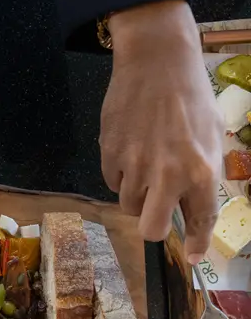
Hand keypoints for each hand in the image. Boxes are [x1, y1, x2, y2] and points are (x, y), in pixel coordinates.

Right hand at [101, 0, 223, 263]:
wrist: (156, 61)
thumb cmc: (191, 96)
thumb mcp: (209, 136)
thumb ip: (202, 175)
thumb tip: (189, 208)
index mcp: (200, 170)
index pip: (200, 220)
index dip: (198, 243)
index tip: (195, 257)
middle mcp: (167, 175)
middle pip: (150, 230)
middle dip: (153, 229)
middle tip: (155, 217)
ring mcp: (134, 167)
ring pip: (128, 205)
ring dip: (136, 194)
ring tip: (144, 165)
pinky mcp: (109, 156)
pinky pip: (112, 182)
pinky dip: (120, 175)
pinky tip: (130, 150)